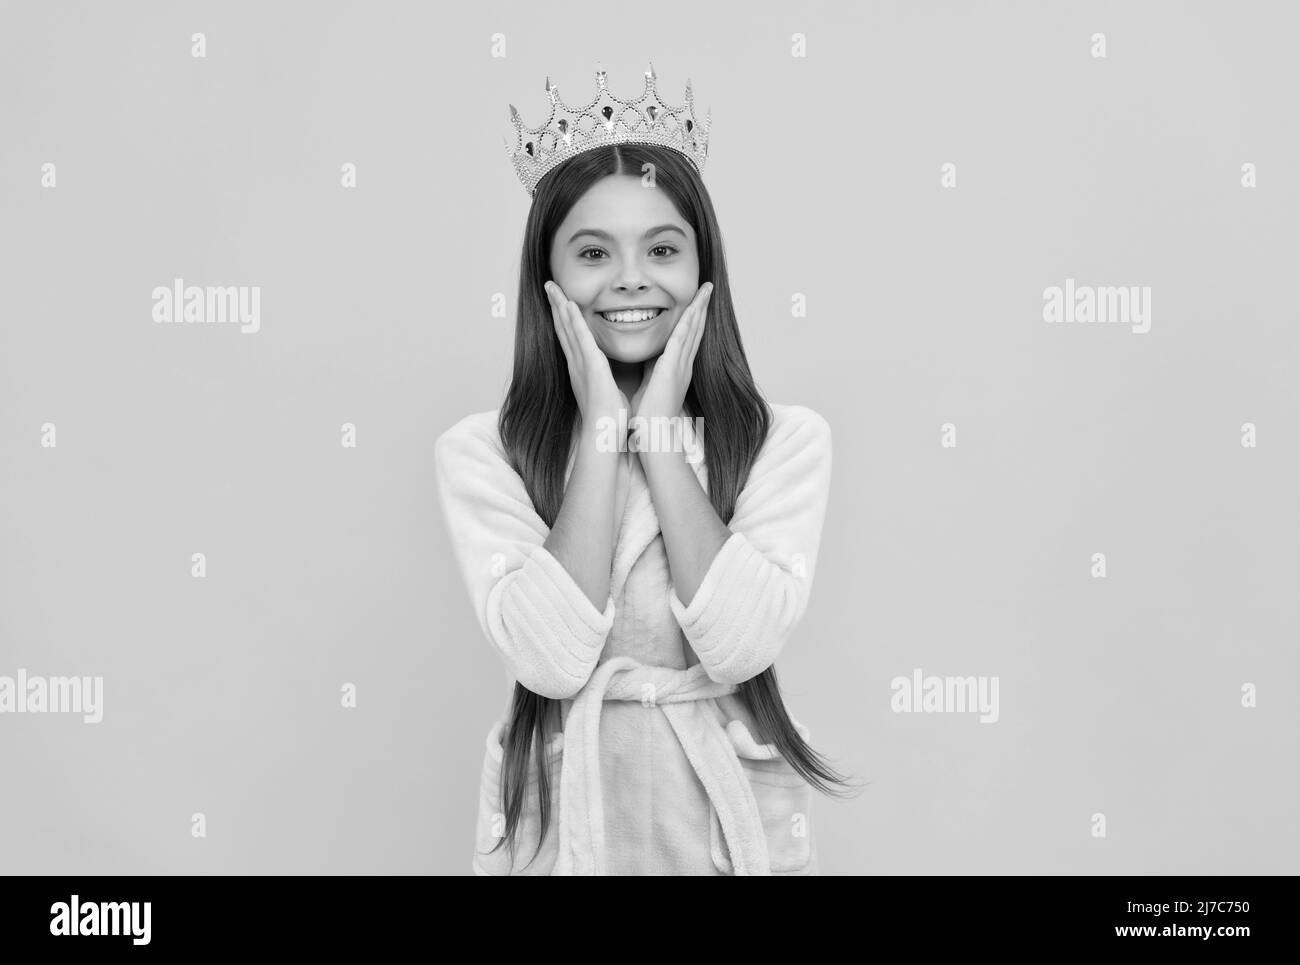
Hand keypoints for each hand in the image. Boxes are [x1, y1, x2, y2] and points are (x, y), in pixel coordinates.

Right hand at [544, 280, 622, 426]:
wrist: (607, 432)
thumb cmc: (609, 417)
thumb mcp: (608, 390)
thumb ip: (606, 379)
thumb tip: (610, 377)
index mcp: (582, 369)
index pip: (570, 338)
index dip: (563, 318)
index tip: (559, 302)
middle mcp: (576, 363)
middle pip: (562, 328)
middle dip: (555, 306)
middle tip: (548, 286)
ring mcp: (581, 363)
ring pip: (567, 328)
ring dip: (559, 306)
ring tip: (552, 287)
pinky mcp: (590, 365)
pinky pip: (580, 338)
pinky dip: (573, 321)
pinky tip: (569, 305)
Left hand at [632, 282, 711, 424]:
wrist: (652, 433)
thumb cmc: (649, 415)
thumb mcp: (649, 384)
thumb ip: (650, 369)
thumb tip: (646, 357)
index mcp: (677, 369)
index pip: (688, 338)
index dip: (693, 319)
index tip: (697, 303)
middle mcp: (683, 365)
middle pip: (696, 330)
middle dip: (702, 308)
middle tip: (708, 288)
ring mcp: (680, 365)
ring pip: (693, 329)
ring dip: (700, 308)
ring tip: (706, 289)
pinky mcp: (673, 367)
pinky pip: (683, 338)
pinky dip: (689, 321)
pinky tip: (694, 307)